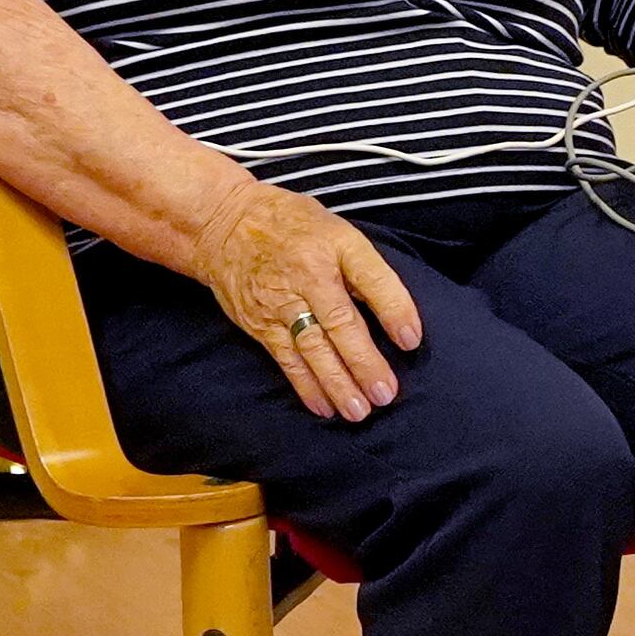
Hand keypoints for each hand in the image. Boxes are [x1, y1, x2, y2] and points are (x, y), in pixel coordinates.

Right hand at [195, 183, 421, 422]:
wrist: (223, 225)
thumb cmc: (293, 227)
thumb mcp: (337, 231)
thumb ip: (365, 267)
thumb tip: (395, 310)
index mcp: (334, 248)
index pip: (371, 280)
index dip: (394, 310)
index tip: (411, 341)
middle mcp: (307, 278)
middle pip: (340, 324)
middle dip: (364, 362)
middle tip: (385, 394)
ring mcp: (280, 305)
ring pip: (312, 348)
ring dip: (337, 383)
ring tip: (358, 411)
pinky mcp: (260, 324)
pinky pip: (286, 359)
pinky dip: (305, 385)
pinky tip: (323, 407)